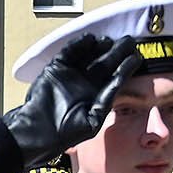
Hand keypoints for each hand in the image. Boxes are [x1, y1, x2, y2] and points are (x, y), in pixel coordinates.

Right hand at [1, 34, 143, 163]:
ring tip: (108, 41)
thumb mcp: (92, 121)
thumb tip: (118, 82)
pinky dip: (80, 44)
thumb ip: (106, 102)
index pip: (115, 76)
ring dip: (100, 46)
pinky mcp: (58, 67)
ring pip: (90, 54)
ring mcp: (72, 73)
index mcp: (96, 95)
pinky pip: (71, 52)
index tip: (136, 56)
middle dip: (117, 51)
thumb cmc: (64, 133)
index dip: (126, 66)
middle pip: (105, 62)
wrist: (36, 130)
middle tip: (128, 41)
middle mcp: (86, 83)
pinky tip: (90, 40)